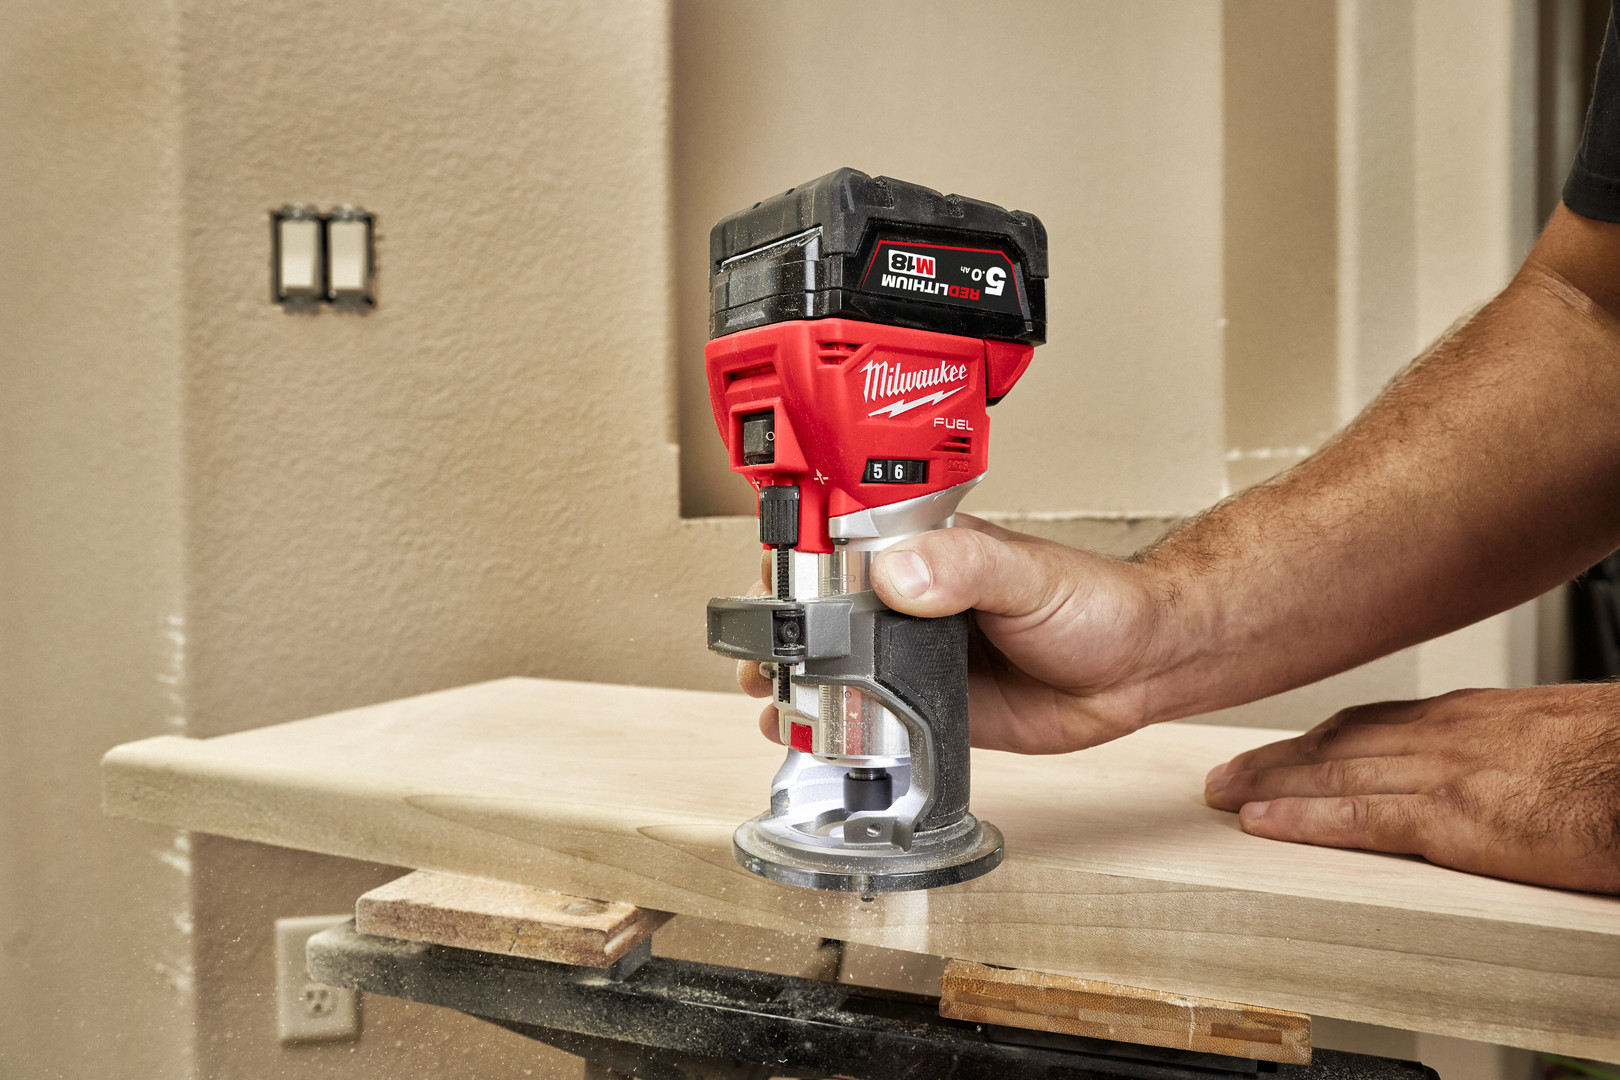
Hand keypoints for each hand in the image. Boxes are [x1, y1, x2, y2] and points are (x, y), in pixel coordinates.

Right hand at [738, 516, 1174, 753]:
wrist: (1140, 668)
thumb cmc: (1095, 603)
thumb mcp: (1026, 575)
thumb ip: (964, 567)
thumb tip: (900, 574)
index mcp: (924, 552)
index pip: (841, 547)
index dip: (797, 564)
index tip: (772, 588)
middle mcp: (911, 601)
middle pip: (827, 613)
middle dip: (786, 634)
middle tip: (768, 658)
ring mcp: (918, 656)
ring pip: (842, 668)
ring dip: (803, 683)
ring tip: (775, 698)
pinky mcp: (932, 706)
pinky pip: (876, 718)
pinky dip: (841, 729)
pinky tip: (817, 736)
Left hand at [1204, 684, 1619, 893]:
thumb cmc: (1617, 760)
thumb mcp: (1549, 738)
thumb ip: (1500, 750)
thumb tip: (1489, 770)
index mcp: (1469, 718)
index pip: (1368, 722)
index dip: (1312, 739)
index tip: (1278, 752)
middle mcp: (1445, 735)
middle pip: (1335, 744)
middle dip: (1273, 761)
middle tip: (1224, 775)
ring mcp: (1445, 774)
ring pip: (1331, 775)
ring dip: (1268, 786)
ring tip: (1222, 797)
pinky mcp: (1457, 819)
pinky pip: (1360, 819)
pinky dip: (1302, 821)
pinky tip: (1262, 825)